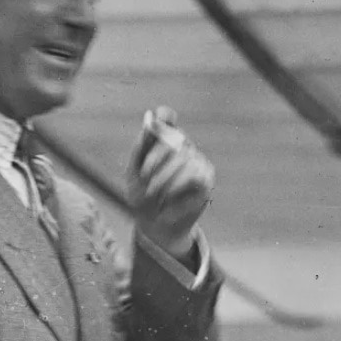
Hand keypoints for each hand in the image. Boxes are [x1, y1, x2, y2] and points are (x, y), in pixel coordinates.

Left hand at [128, 107, 213, 257]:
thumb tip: (150, 118)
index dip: (164, 117)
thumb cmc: (142, 196)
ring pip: (184, 159)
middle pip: (174, 139)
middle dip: (156, 158)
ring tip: (154, 194)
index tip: (160, 115)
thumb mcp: (134, 171)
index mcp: (162, 142)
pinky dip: (177, 187)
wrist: (155, 225)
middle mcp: (182, 147)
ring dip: (164, 178)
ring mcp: (197, 161)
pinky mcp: (206, 179)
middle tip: (145, 177)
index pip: (166, 119)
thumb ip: (141, 145)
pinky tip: (168, 199)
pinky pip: (194, 175)